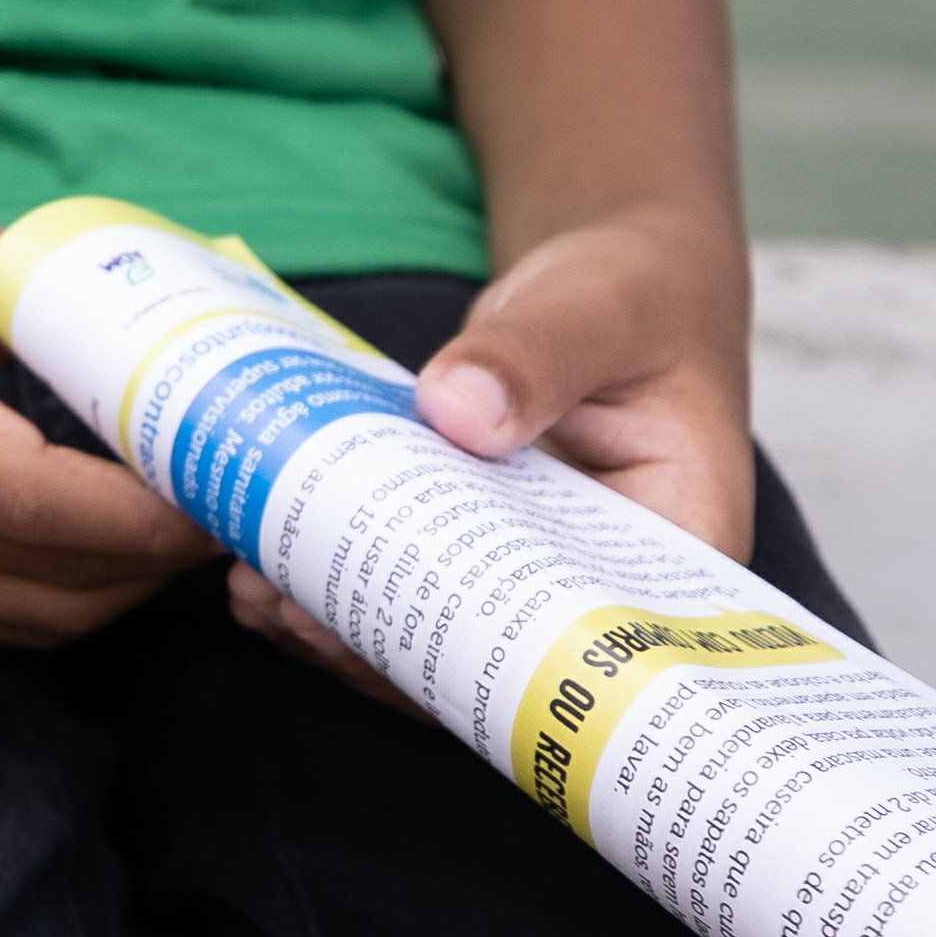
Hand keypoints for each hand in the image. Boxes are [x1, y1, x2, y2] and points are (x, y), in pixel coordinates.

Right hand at [0, 170, 212, 646]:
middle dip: (160, 553)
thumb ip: (69, 316)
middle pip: (50, 575)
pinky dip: (77, 591)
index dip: (147, 514)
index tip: (226, 481)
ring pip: (40, 618)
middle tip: (232, 495)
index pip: (37, 504)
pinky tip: (115, 535)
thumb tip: (199, 377)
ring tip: (184, 516)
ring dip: (128, 582)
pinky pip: (5, 619)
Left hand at [227, 208, 754, 688]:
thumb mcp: (594, 308)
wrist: (618, 275)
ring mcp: (542, 564)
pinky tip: (267, 571)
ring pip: (451, 627)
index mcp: (679, 545)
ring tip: (257, 598)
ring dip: (354, 628)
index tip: (399, 647)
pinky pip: (421, 576)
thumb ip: (533, 355)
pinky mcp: (483, 537)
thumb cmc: (633, 291)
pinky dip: (351, 580)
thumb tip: (457, 413)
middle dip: (396, 653)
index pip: (600, 643)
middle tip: (291, 615)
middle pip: (507, 649)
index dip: (497, 661)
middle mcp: (614, 578)